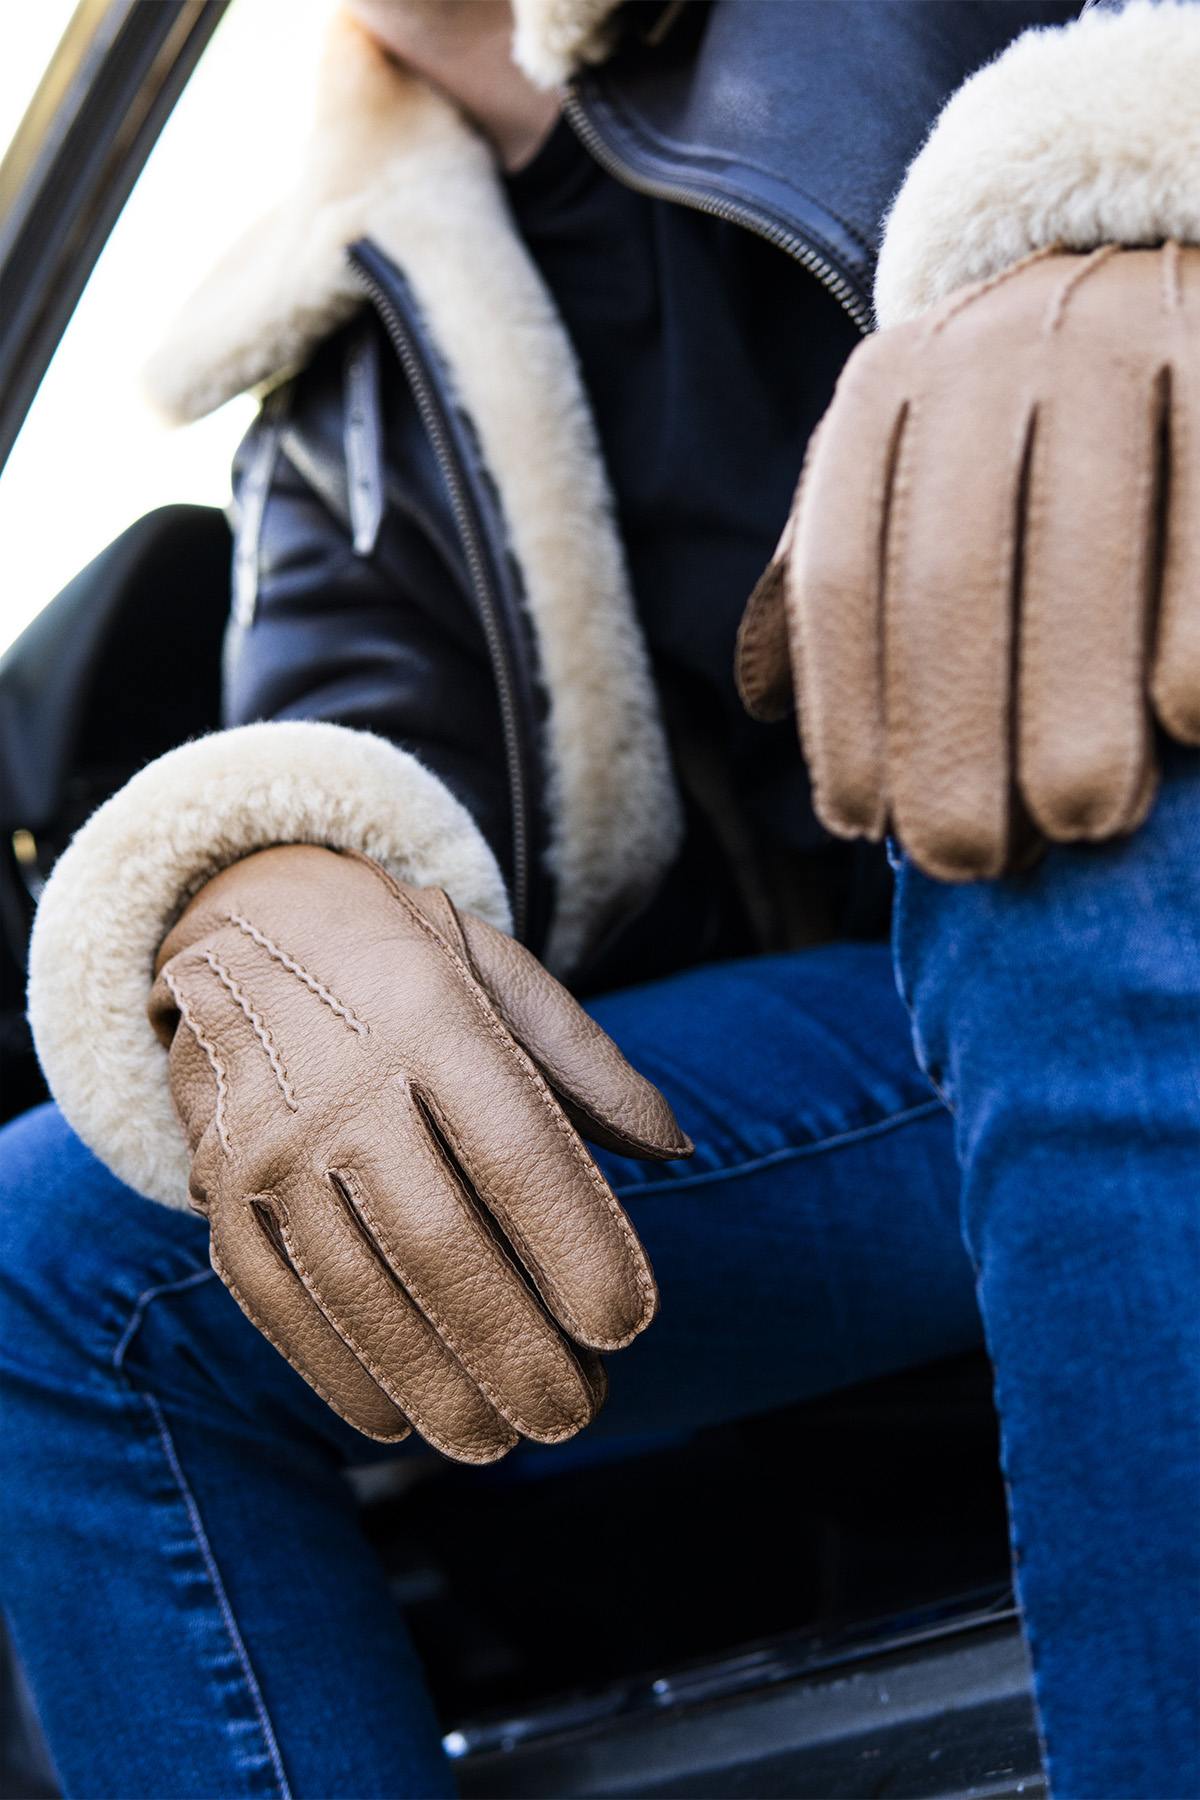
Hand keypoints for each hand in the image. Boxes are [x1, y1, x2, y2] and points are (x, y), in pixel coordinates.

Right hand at [148, 845, 688, 1461]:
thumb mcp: (497, 966)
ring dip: (429, 1379)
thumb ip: (585, 1060)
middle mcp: (342, 1081)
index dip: (573, 1246)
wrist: (240, 921)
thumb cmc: (399, 957)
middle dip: (510, 1345)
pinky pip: (272, 1297)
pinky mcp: (218, 1187)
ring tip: (497, 1440)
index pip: (514, 1150)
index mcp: (431, 1017)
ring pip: (353, 1286)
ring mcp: (269, 1140)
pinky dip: (333, 1368)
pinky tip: (393, 1418)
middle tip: (571, 1413)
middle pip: (435, 1240)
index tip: (626, 1326)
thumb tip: (673, 1149)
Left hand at [737, 244, 1199, 878]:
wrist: (1172, 240)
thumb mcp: (913, 456)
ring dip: (1075, 707)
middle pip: (953, 573)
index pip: (849, 573)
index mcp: (891, 384)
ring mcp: (1125, 334)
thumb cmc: (1030, 411)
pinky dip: (1198, 630)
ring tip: (1080, 822)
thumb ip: (844, 562)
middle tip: (971, 861)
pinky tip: (1188, 725)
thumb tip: (763, 704)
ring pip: (1083, 551)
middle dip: (954, 736)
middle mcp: (992, 345)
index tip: (866, 828)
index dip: (850, 715)